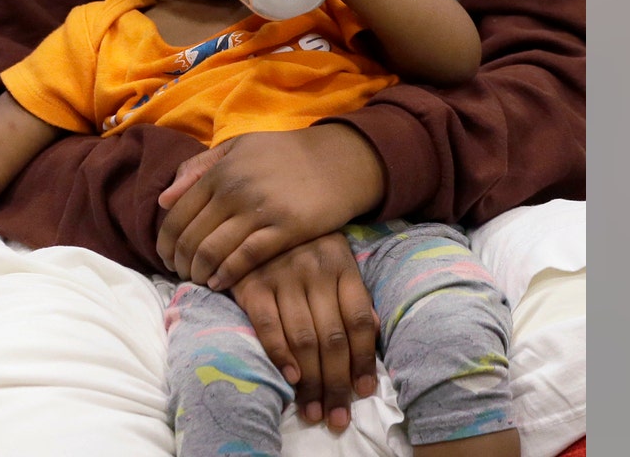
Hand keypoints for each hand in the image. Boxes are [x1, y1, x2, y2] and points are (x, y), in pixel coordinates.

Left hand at [157, 123, 385, 289]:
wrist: (338, 161)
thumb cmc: (285, 154)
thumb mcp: (238, 148)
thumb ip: (199, 168)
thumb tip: (164, 200)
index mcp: (220, 170)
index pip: (178, 213)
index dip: (165, 241)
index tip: (167, 257)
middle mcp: (235, 190)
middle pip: (191, 237)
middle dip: (180, 262)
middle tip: (181, 274)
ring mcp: (260, 210)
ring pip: (213, 251)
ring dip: (199, 272)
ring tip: (199, 280)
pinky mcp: (285, 229)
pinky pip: (245, 259)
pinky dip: (226, 275)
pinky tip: (220, 283)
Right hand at [229, 232, 379, 430]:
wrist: (255, 212)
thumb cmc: (303, 244)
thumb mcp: (336, 259)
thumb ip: (353, 294)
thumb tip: (376, 333)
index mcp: (343, 265)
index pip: (360, 321)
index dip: (364, 361)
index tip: (363, 393)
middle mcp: (316, 271)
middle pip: (334, 338)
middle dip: (337, 383)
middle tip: (338, 416)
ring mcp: (283, 276)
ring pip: (305, 339)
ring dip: (311, 381)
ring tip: (315, 410)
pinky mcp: (253, 283)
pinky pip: (269, 326)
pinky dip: (280, 355)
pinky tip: (290, 379)